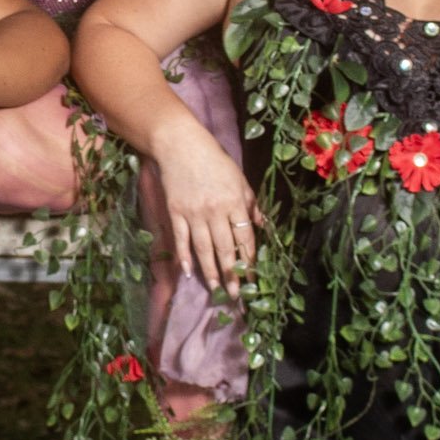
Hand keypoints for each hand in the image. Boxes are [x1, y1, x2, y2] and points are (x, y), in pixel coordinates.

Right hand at [155, 122, 262, 297]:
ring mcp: (194, 213)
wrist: (180, 145)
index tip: (253, 277)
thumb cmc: (213, 160)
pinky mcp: (176, 211)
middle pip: (225, 248)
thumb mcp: (239, 178)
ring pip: (204, 249)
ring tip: (216, 289)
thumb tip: (263, 224)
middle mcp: (215, 211)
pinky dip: (184, 257)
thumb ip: (250, 202)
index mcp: (235, 202)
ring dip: (210, 271)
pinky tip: (188, 272)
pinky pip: (181, 239)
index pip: (245, 238)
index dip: (250, 260)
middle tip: (236, 294)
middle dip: (232, 273)